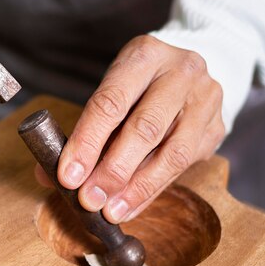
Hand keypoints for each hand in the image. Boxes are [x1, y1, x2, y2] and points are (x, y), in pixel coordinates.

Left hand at [40, 35, 224, 222]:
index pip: (111, 102)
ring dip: (136, 188)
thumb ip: (84, 128)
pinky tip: (130, 206)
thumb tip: (48, 174)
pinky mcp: (216, 127)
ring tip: (110, 211)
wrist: (190, 70)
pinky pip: (183, 166)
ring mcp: (205, 100)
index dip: (87, 142)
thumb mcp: (112, 88)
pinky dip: (152, 191)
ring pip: (172, 153)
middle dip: (113, 170)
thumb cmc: (140, 83)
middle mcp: (181, 72)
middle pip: (145, 128)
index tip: (67, 175)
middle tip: (88, 199)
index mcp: (146, 54)